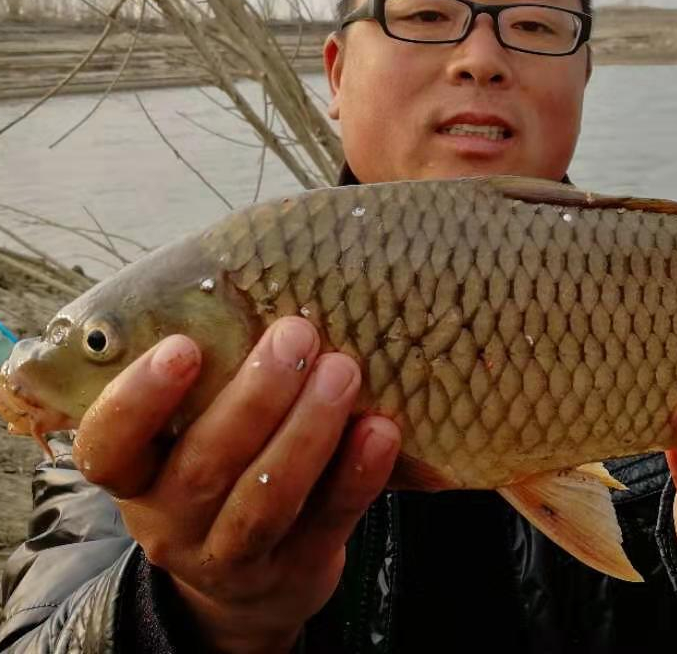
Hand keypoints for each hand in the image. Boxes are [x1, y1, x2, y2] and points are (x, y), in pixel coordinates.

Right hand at [72, 318, 399, 653]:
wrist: (252, 581)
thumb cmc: (224, 465)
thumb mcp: (195, 430)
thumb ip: (215, 377)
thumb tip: (267, 279)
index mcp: (139, 475)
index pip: (109, 447)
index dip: (139, 400)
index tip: (182, 347)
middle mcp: (172, 521)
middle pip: (205, 465)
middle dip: (256, 396)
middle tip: (296, 334)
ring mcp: (232, 555)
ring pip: (266, 500)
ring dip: (308, 430)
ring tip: (343, 371)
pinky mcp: (296, 572)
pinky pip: (328, 522)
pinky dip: (358, 474)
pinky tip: (382, 429)